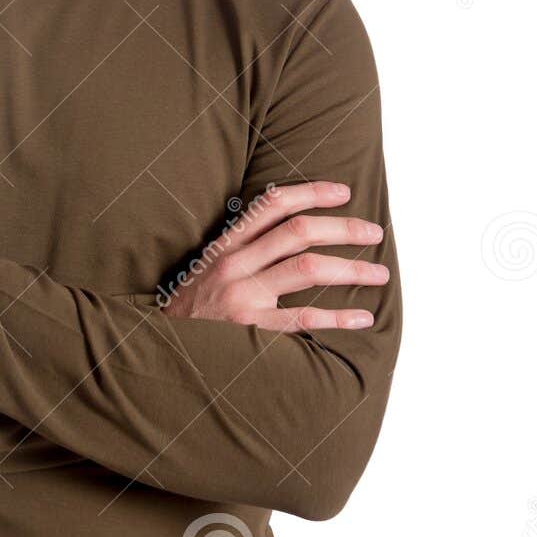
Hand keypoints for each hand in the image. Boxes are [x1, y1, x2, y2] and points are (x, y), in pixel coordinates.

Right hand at [160, 181, 388, 330]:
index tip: (344, 192)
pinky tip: (361, 317)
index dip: (312, 192)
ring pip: (307, 269)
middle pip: (299, 232)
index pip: (273, 204)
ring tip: (378, 273)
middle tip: (373, 232)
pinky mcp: (249, 330)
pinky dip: (337, 318)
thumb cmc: (191, 305)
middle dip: (343, 228)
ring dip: (351, 268)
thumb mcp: (208, 265)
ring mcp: (243, 296)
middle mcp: (235, 263)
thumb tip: (289, 230)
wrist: (158, 345)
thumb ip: (243, 247)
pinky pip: (302, 319)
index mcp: (227, 244)